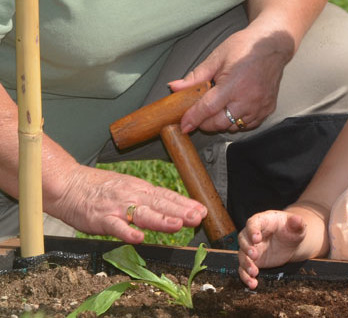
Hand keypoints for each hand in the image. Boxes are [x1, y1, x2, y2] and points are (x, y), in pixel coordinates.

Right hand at [49, 164, 206, 243]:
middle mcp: (132, 196)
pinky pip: (115, 227)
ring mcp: (117, 207)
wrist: (68, 185)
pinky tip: (139, 238)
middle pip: (160, 204)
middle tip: (198, 217)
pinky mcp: (100, 219)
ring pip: (142, 214)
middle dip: (181, 211)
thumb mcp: (128, 188)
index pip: (167, 196)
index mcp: (140, 189)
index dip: (186, 203)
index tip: (203, 210)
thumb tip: (173, 207)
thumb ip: (149, 199)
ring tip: (177, 225)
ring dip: (161, 219)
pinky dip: (127, 232)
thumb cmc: (99, 189)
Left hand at [169, 26, 291, 133]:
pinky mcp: (268, 108)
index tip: (184, 125)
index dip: (193, 118)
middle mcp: (248, 98)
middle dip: (205, 122)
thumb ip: (196, 76)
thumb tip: (174, 88)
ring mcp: (260, 105)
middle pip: (220, 123)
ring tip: (218, 108)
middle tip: (199, 114)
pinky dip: (237, 121)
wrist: (272, 44)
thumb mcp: (217, 57)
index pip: (208, 108)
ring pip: (234, 126)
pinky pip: (248, 124)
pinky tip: (234, 109)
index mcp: (234, 84)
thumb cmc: (245, 47)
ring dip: (222, 122)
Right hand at [237, 210, 307, 288]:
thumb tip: (297, 219)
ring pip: (242, 256)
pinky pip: (244, 269)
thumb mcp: (297, 226)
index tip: (256, 239)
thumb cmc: (292, 229)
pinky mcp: (252, 261)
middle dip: (247, 248)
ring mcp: (251, 248)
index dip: (252, 230)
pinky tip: (253, 283)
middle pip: (243, 239)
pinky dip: (246, 277)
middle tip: (254, 255)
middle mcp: (253, 234)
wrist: (291, 242)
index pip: (253, 223)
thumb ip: (297, 223)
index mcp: (263, 221)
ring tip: (254, 272)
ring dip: (246, 265)